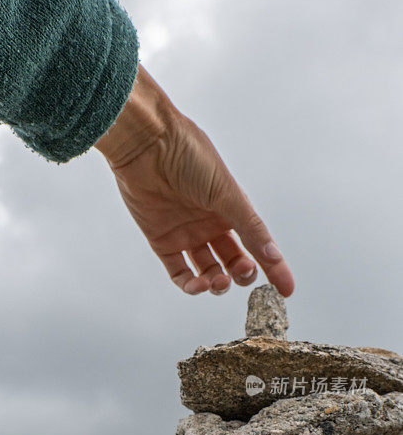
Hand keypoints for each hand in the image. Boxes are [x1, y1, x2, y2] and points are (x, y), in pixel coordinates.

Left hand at [95, 64, 293, 296]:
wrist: (147, 144)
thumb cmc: (190, 157)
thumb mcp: (227, 194)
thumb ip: (250, 227)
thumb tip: (274, 256)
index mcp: (232, 208)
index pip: (258, 244)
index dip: (274, 268)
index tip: (286, 290)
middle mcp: (211, 223)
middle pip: (232, 261)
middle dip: (241, 273)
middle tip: (241, 273)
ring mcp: (187, 233)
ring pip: (208, 270)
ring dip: (216, 282)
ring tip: (218, 281)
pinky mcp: (162, 241)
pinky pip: (179, 272)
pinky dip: (190, 285)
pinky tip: (199, 285)